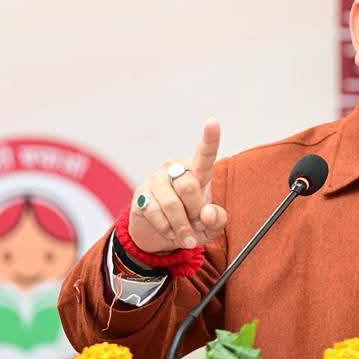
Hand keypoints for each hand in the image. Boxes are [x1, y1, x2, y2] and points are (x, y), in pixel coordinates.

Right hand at [127, 118, 228, 253]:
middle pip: (188, 187)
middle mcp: (175, 169)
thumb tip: (206, 215)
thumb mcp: (211, 226)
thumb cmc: (191, 225)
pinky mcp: (141, 194)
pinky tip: (169, 232)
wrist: (159, 237)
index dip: (210, 138)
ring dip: (181, 226)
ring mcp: (156, 179)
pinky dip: (166, 229)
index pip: (205, 154)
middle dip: (195, 214)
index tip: (213, 121)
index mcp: (197, 172)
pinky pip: (155, 213)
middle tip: (197, 226)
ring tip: (185, 237)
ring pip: (172, 204)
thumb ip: (217, 219)